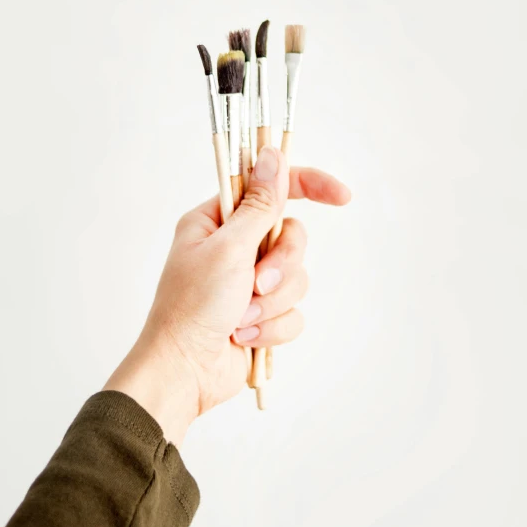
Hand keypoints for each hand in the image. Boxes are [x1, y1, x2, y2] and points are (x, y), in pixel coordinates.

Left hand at [104, 147, 350, 444]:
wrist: (185, 372)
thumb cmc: (192, 307)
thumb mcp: (229, 248)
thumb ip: (259, 204)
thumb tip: (272, 154)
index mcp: (218, 221)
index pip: (272, 188)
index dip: (310, 186)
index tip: (342, 196)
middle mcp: (236, 246)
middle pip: (292, 237)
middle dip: (280, 266)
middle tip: (257, 284)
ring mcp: (250, 281)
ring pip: (297, 278)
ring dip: (271, 303)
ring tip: (241, 319)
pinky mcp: (263, 313)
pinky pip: (293, 312)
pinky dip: (271, 327)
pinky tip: (243, 337)